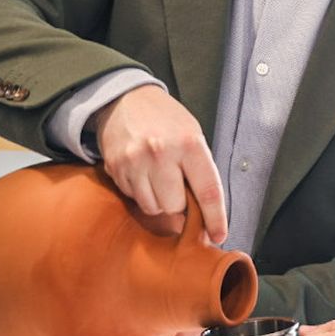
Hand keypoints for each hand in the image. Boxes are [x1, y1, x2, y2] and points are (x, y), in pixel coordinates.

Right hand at [91, 86, 227, 243]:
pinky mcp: (116, 167)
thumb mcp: (193, 135)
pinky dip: (140, 192)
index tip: (218, 236)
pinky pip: (133, 198)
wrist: (126, 99)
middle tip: (176, 186)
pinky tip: (142, 172)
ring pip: (152, 208)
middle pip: (174, 207)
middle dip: (178, 204)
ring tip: (158, 178)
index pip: (207, 192)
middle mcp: (161, 153)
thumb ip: (200, 170)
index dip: (215, 219)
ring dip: (158, 201)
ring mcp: (135, 161)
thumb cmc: (166, 120)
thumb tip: (205, 214)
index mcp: (189, 144)